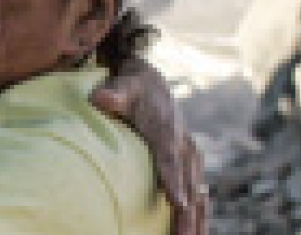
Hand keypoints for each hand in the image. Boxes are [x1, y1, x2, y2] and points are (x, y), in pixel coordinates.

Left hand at [91, 57, 206, 234]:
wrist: (150, 82)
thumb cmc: (131, 87)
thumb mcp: (122, 85)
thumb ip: (113, 93)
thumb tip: (101, 98)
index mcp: (167, 128)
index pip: (170, 156)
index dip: (173, 178)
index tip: (177, 201)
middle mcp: (184, 144)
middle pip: (188, 182)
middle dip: (188, 211)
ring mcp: (190, 156)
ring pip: (198, 192)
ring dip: (197, 219)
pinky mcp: (190, 165)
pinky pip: (198, 193)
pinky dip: (199, 214)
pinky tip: (196, 233)